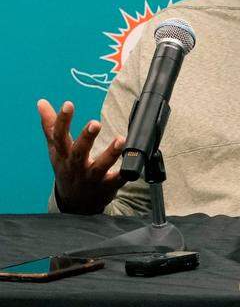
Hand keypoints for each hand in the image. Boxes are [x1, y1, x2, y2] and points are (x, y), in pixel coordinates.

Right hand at [37, 99, 126, 214]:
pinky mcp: (107, 186)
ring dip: (110, 154)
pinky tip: (131, 165)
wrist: (75, 204)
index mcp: (62, 155)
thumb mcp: (56, 149)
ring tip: (120, 139)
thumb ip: (51, 126)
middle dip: (86, 138)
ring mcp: (91, 178)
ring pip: (99, 167)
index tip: (68, 104)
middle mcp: (75, 167)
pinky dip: (123, 174)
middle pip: (78, 152)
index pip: (59, 137)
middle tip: (95, 123)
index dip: (62, 121)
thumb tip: (41, 102)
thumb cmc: (66, 169)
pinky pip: (116, 180)